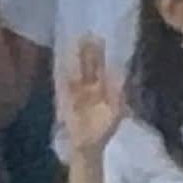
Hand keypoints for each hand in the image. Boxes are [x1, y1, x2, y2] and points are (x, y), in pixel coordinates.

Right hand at [59, 36, 123, 155]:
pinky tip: (61, 64)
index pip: (100, 66)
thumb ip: (118, 92)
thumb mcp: (117, 111)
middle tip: (86, 34)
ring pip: (76, 71)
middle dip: (87, 51)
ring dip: (74, 59)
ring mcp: (77, 93)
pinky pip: (63, 86)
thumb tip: (121, 73)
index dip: (100, 53)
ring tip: (73, 44)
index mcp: (102, 87)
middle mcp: (89, 86)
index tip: (100, 38)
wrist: (89, 147)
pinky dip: (62, 75)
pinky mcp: (66, 101)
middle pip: (87, 65)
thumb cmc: (104, 129)